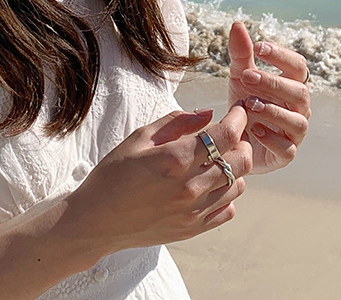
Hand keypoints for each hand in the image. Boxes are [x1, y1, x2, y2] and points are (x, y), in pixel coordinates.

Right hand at [61, 105, 252, 264]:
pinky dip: (226, 193)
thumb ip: (176, 123)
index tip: (238, 110)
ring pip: (238, 185)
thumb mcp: (139, 138)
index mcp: (175, 159)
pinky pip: (227, 209)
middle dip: (241, 142)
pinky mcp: (193, 230)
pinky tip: (209, 184)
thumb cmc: (114, 173)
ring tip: (218, 158)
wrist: (98, 220)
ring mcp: (194, 212)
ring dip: (234, 168)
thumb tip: (207, 114)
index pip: (225, 135)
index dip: (238, 118)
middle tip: (230, 134)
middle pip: (240, 161)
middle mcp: (190, 187)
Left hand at [227, 22, 310, 174]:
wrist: (234, 139)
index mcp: (291, 85)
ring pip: (298, 121)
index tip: (259, 47)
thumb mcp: (239, 76)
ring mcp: (294, 132)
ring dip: (273, 110)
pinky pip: (287, 148)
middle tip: (246, 76)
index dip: (282, 56)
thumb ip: (241, 53)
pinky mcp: (285, 154)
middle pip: (300, 92)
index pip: (298, 66)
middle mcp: (298, 108)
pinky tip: (253, 128)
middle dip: (273, 82)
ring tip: (248, 103)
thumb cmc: (244, 103)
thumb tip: (237, 24)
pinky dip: (271, 138)